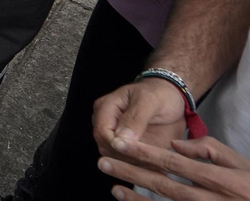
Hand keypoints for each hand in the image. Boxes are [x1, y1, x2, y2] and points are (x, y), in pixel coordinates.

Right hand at [94, 78, 187, 159]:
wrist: (174, 100)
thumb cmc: (160, 94)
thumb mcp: (150, 100)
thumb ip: (136, 117)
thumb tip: (121, 137)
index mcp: (106, 108)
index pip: (101, 132)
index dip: (116, 144)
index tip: (137, 150)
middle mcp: (107, 124)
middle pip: (106, 148)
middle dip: (127, 156)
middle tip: (153, 158)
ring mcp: (117, 137)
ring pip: (116, 159)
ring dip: (135, 164)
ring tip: (158, 163)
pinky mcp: (129, 149)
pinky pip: (130, 164)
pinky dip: (143, 167)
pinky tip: (158, 165)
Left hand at [100, 136, 249, 199]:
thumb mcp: (240, 164)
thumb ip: (210, 150)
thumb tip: (176, 145)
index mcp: (215, 178)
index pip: (171, 162)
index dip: (143, 152)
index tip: (121, 144)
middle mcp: (205, 198)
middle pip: (161, 183)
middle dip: (130, 172)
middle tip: (104, 163)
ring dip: (135, 196)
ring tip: (112, 185)